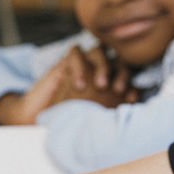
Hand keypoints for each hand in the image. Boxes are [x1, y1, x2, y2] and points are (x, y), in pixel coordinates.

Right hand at [0, 47, 138, 124]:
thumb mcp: (95, 119)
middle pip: (118, 59)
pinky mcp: (64, 64)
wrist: (38, 122)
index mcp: (110, 85)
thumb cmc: (70, 122)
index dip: (133, 83)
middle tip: (118, 90)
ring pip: (99, 50)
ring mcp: (82, 65)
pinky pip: (76, 52)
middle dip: (122, 73)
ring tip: (100, 85)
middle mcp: (98, 71)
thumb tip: (134, 100)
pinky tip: (78, 84)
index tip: (131, 99)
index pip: (129, 75)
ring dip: (104, 65)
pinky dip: (80, 65)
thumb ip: (114, 111)